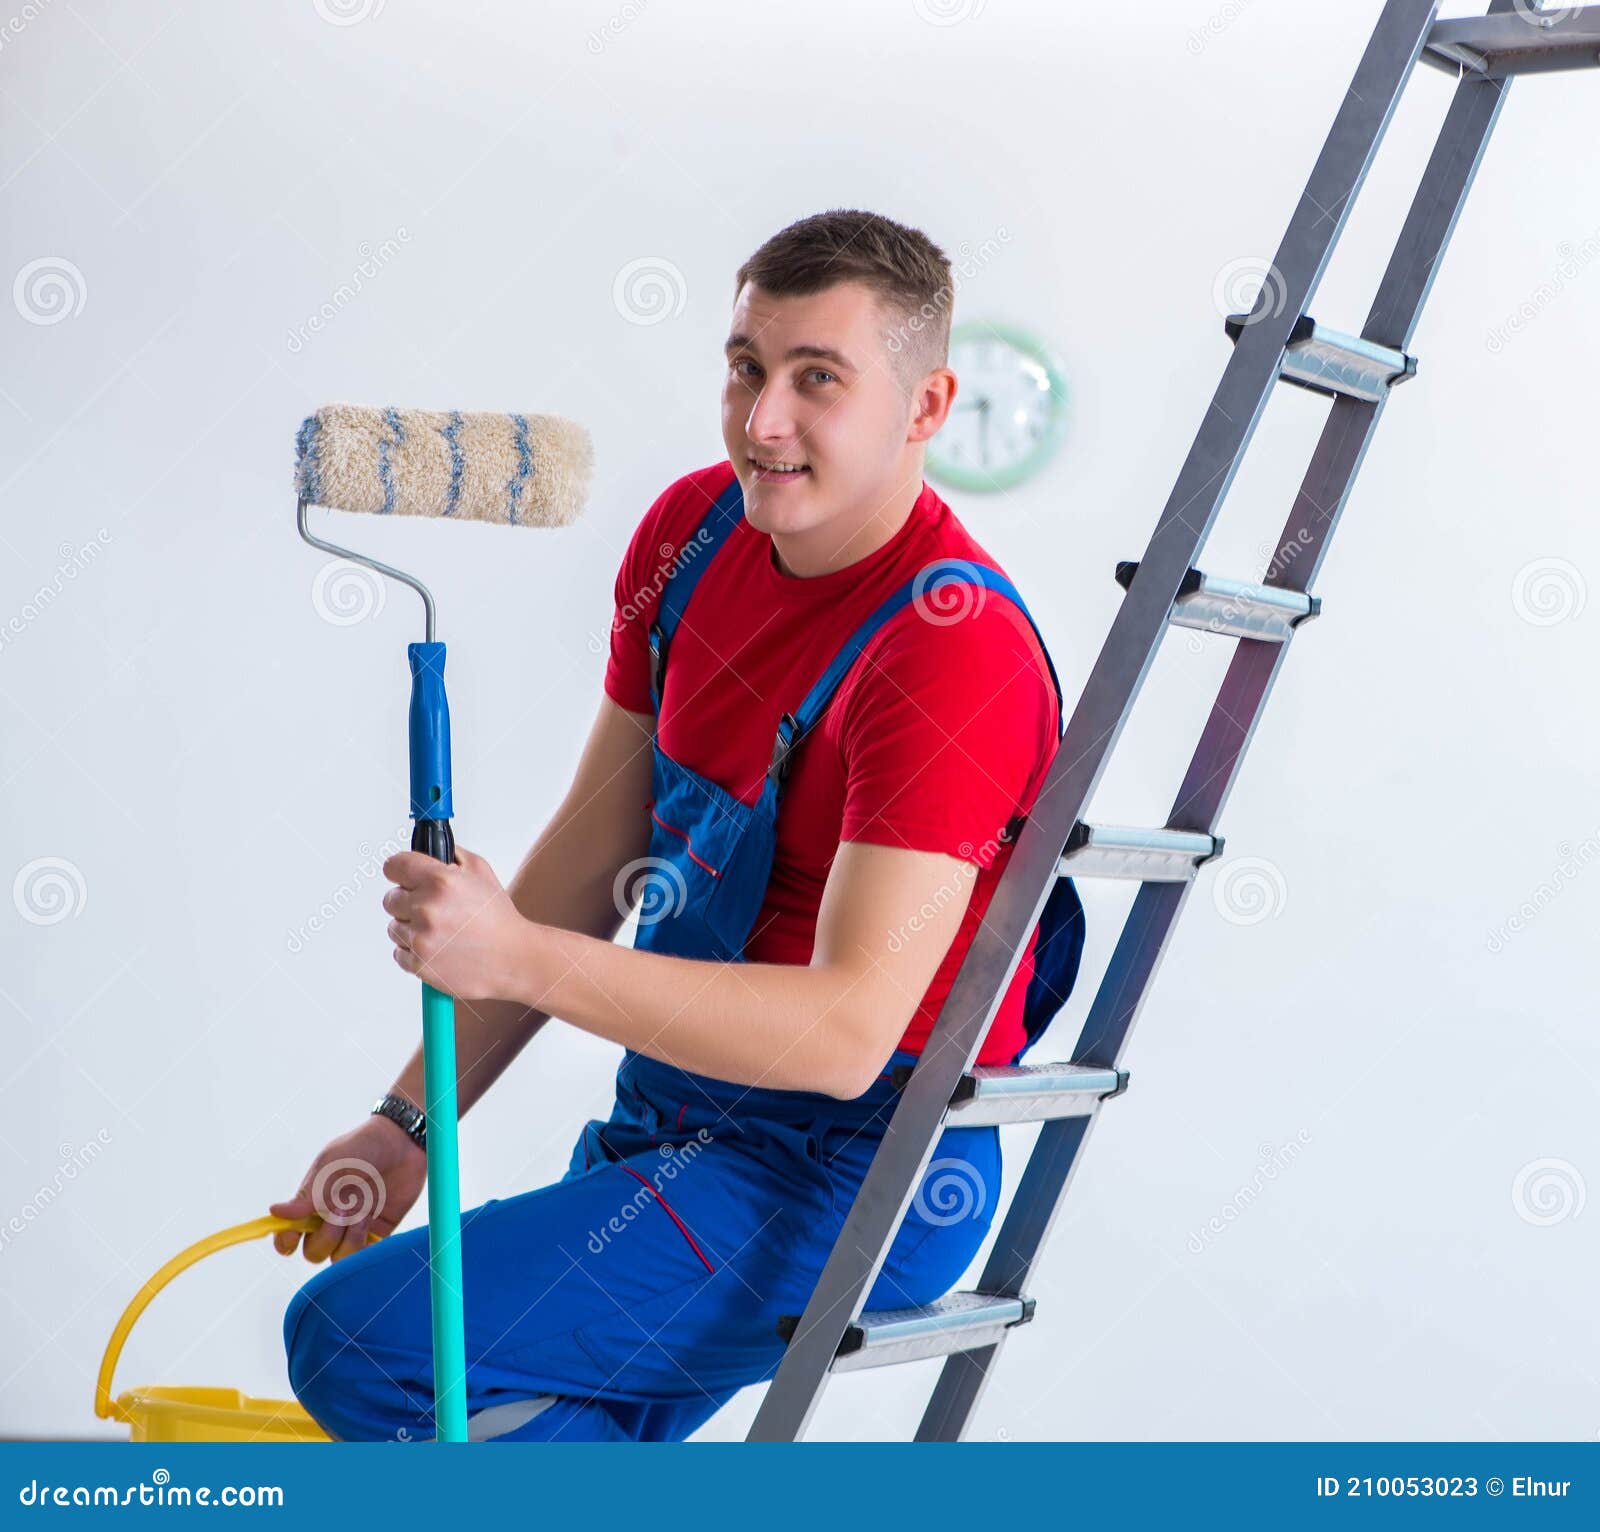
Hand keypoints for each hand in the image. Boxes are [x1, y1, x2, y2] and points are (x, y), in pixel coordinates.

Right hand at [269, 1115, 425, 1262]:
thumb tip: (275, 1211)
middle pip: (313, 1252)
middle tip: (343, 1209)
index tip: (294, 1234)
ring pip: (338, 1258)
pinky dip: (365, 1247)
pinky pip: (364, 1256)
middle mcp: (331, 1218)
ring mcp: (354, 1227)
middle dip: (325, 1237)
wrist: (403, 1142)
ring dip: (348, 1241)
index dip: (286, 1241)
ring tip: (363, 1214)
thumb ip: (308, 1194)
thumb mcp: (332, 1165)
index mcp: (313, 1202)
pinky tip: (372, 1222)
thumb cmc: (363, 1147)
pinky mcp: (378, 1232)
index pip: (289, 1233)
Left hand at [381, 846, 526, 1002]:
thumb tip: (427, 850)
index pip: (393, 866)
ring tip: (440, 931)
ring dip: (410, 928)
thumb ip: (451, 854)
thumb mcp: (481, 871)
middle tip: (432, 908)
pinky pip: (398, 952)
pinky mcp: (419, 964)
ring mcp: (421, 939)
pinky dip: (414, 951)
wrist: (514, 958)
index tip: (404, 877)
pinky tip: (438, 948)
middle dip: (408, 901)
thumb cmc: (499, 917)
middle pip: (390, 899)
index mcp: (440, 881)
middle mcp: (427, 908)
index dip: (400, 871)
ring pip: (393, 927)